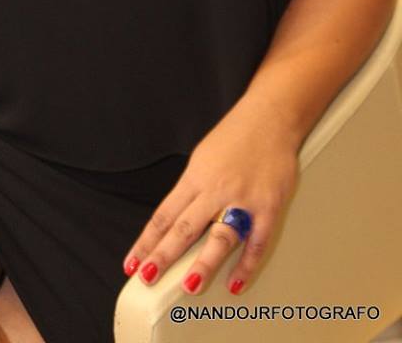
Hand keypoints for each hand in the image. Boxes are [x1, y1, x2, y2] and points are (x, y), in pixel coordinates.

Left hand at [121, 92, 299, 295]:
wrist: (270, 117)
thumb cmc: (235, 137)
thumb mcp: (202, 158)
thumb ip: (191, 190)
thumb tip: (176, 221)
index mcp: (195, 177)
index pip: (164, 216)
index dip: (147, 242)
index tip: (133, 264)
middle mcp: (215, 189)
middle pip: (184, 228)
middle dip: (164, 255)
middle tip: (148, 278)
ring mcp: (243, 199)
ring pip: (219, 237)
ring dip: (203, 263)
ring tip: (189, 286)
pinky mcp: (269, 206)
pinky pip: (256, 242)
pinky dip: (247, 265)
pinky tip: (235, 283)